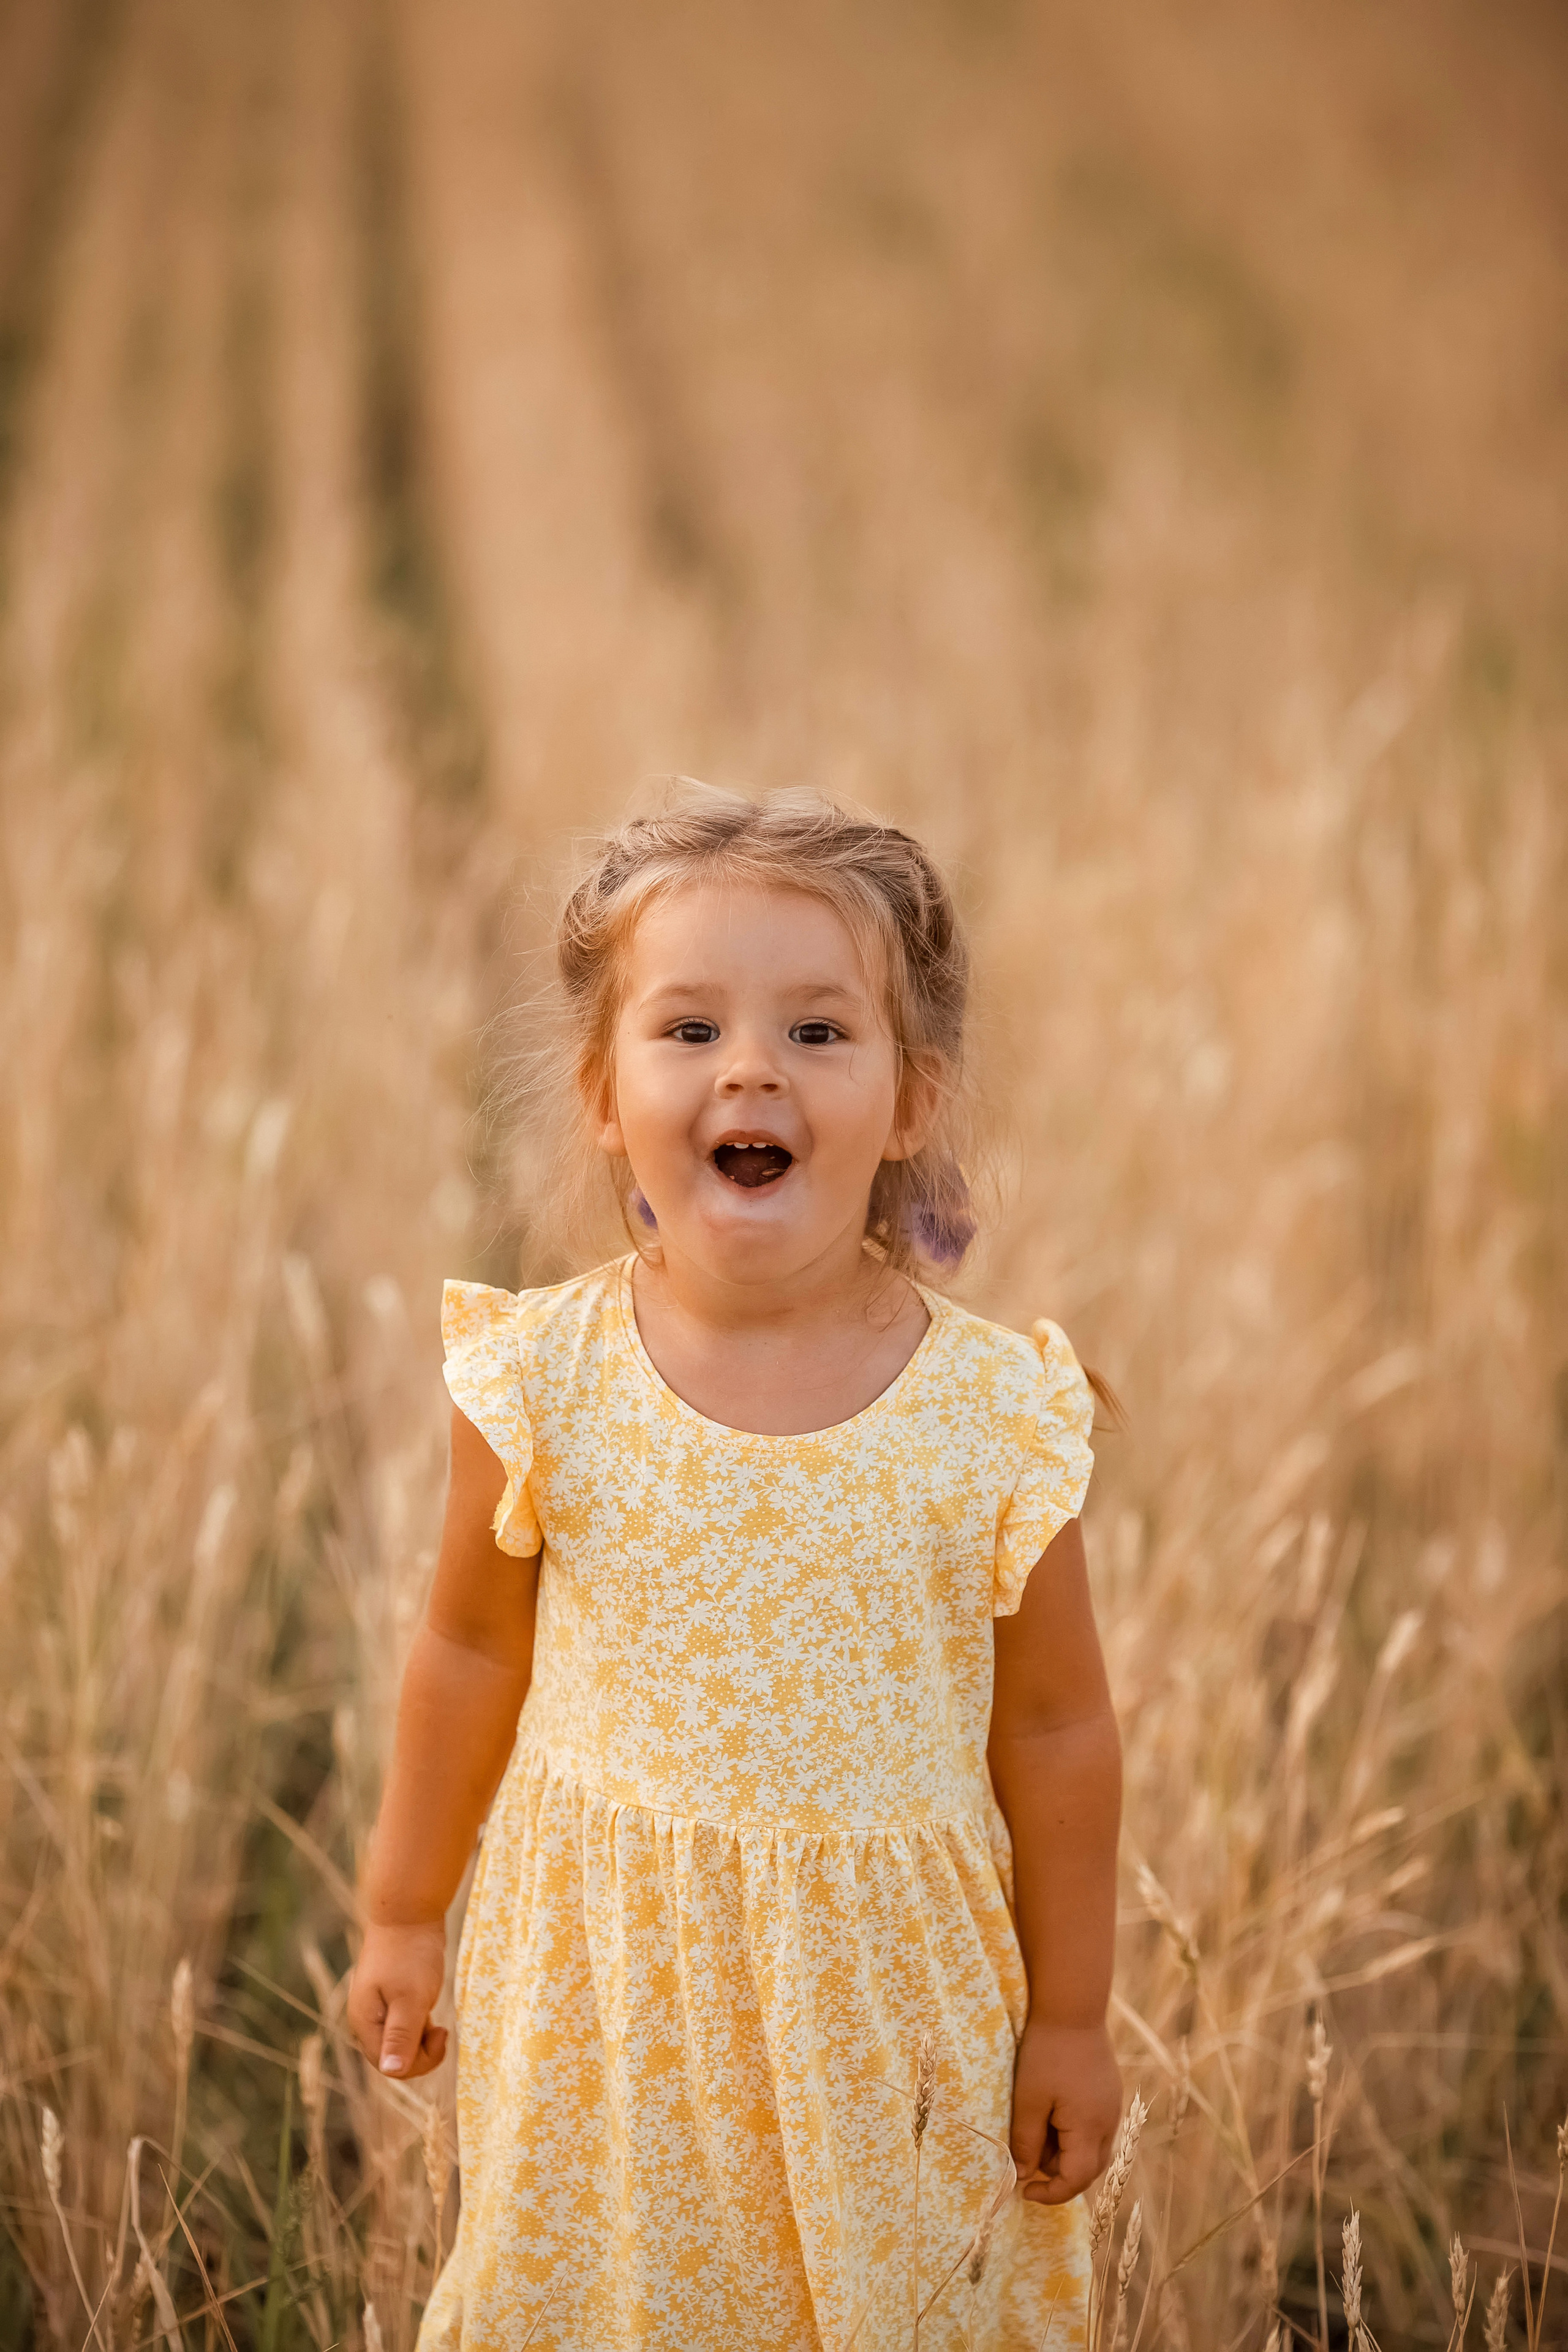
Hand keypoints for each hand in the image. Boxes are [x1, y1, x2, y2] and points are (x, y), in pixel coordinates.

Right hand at [347, 1920, 448, 2078]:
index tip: (441, 2034)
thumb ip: (401, 2035)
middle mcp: (367, 2020)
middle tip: (443, 2029)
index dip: (419, 2062)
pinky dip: (420, 2026)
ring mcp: (378, 2008)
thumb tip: (392, 2072)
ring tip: (438, 2020)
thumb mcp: (410, 1997)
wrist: (408, 1911)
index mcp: (365, 2023)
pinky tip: (431, 2011)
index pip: (389, 2066)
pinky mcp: (390, 1997)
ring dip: (422, 2039)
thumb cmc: (410, 1953)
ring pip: (400, 2042)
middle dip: (421, 2053)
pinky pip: (404, 2026)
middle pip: (393, 2058)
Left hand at [1009, 2017, 1121, 2204]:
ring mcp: (1113, 2106)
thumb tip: (1024, 2175)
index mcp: (1091, 2129)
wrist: (1073, 2006)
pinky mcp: (1109, 2091)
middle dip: (1058, 2174)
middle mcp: (1109, 2122)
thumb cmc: (1046, 2052)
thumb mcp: (1028, 2099)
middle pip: (1088, 2169)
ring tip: (1036, 2131)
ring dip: (1065, 2152)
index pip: (1076, 2180)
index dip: (1051, 2193)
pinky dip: (1073, 2133)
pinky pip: (1095, 2126)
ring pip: (1093, 2148)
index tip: (1024, 2190)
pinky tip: (1052, 2112)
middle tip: (1027, 2160)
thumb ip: (1027, 2142)